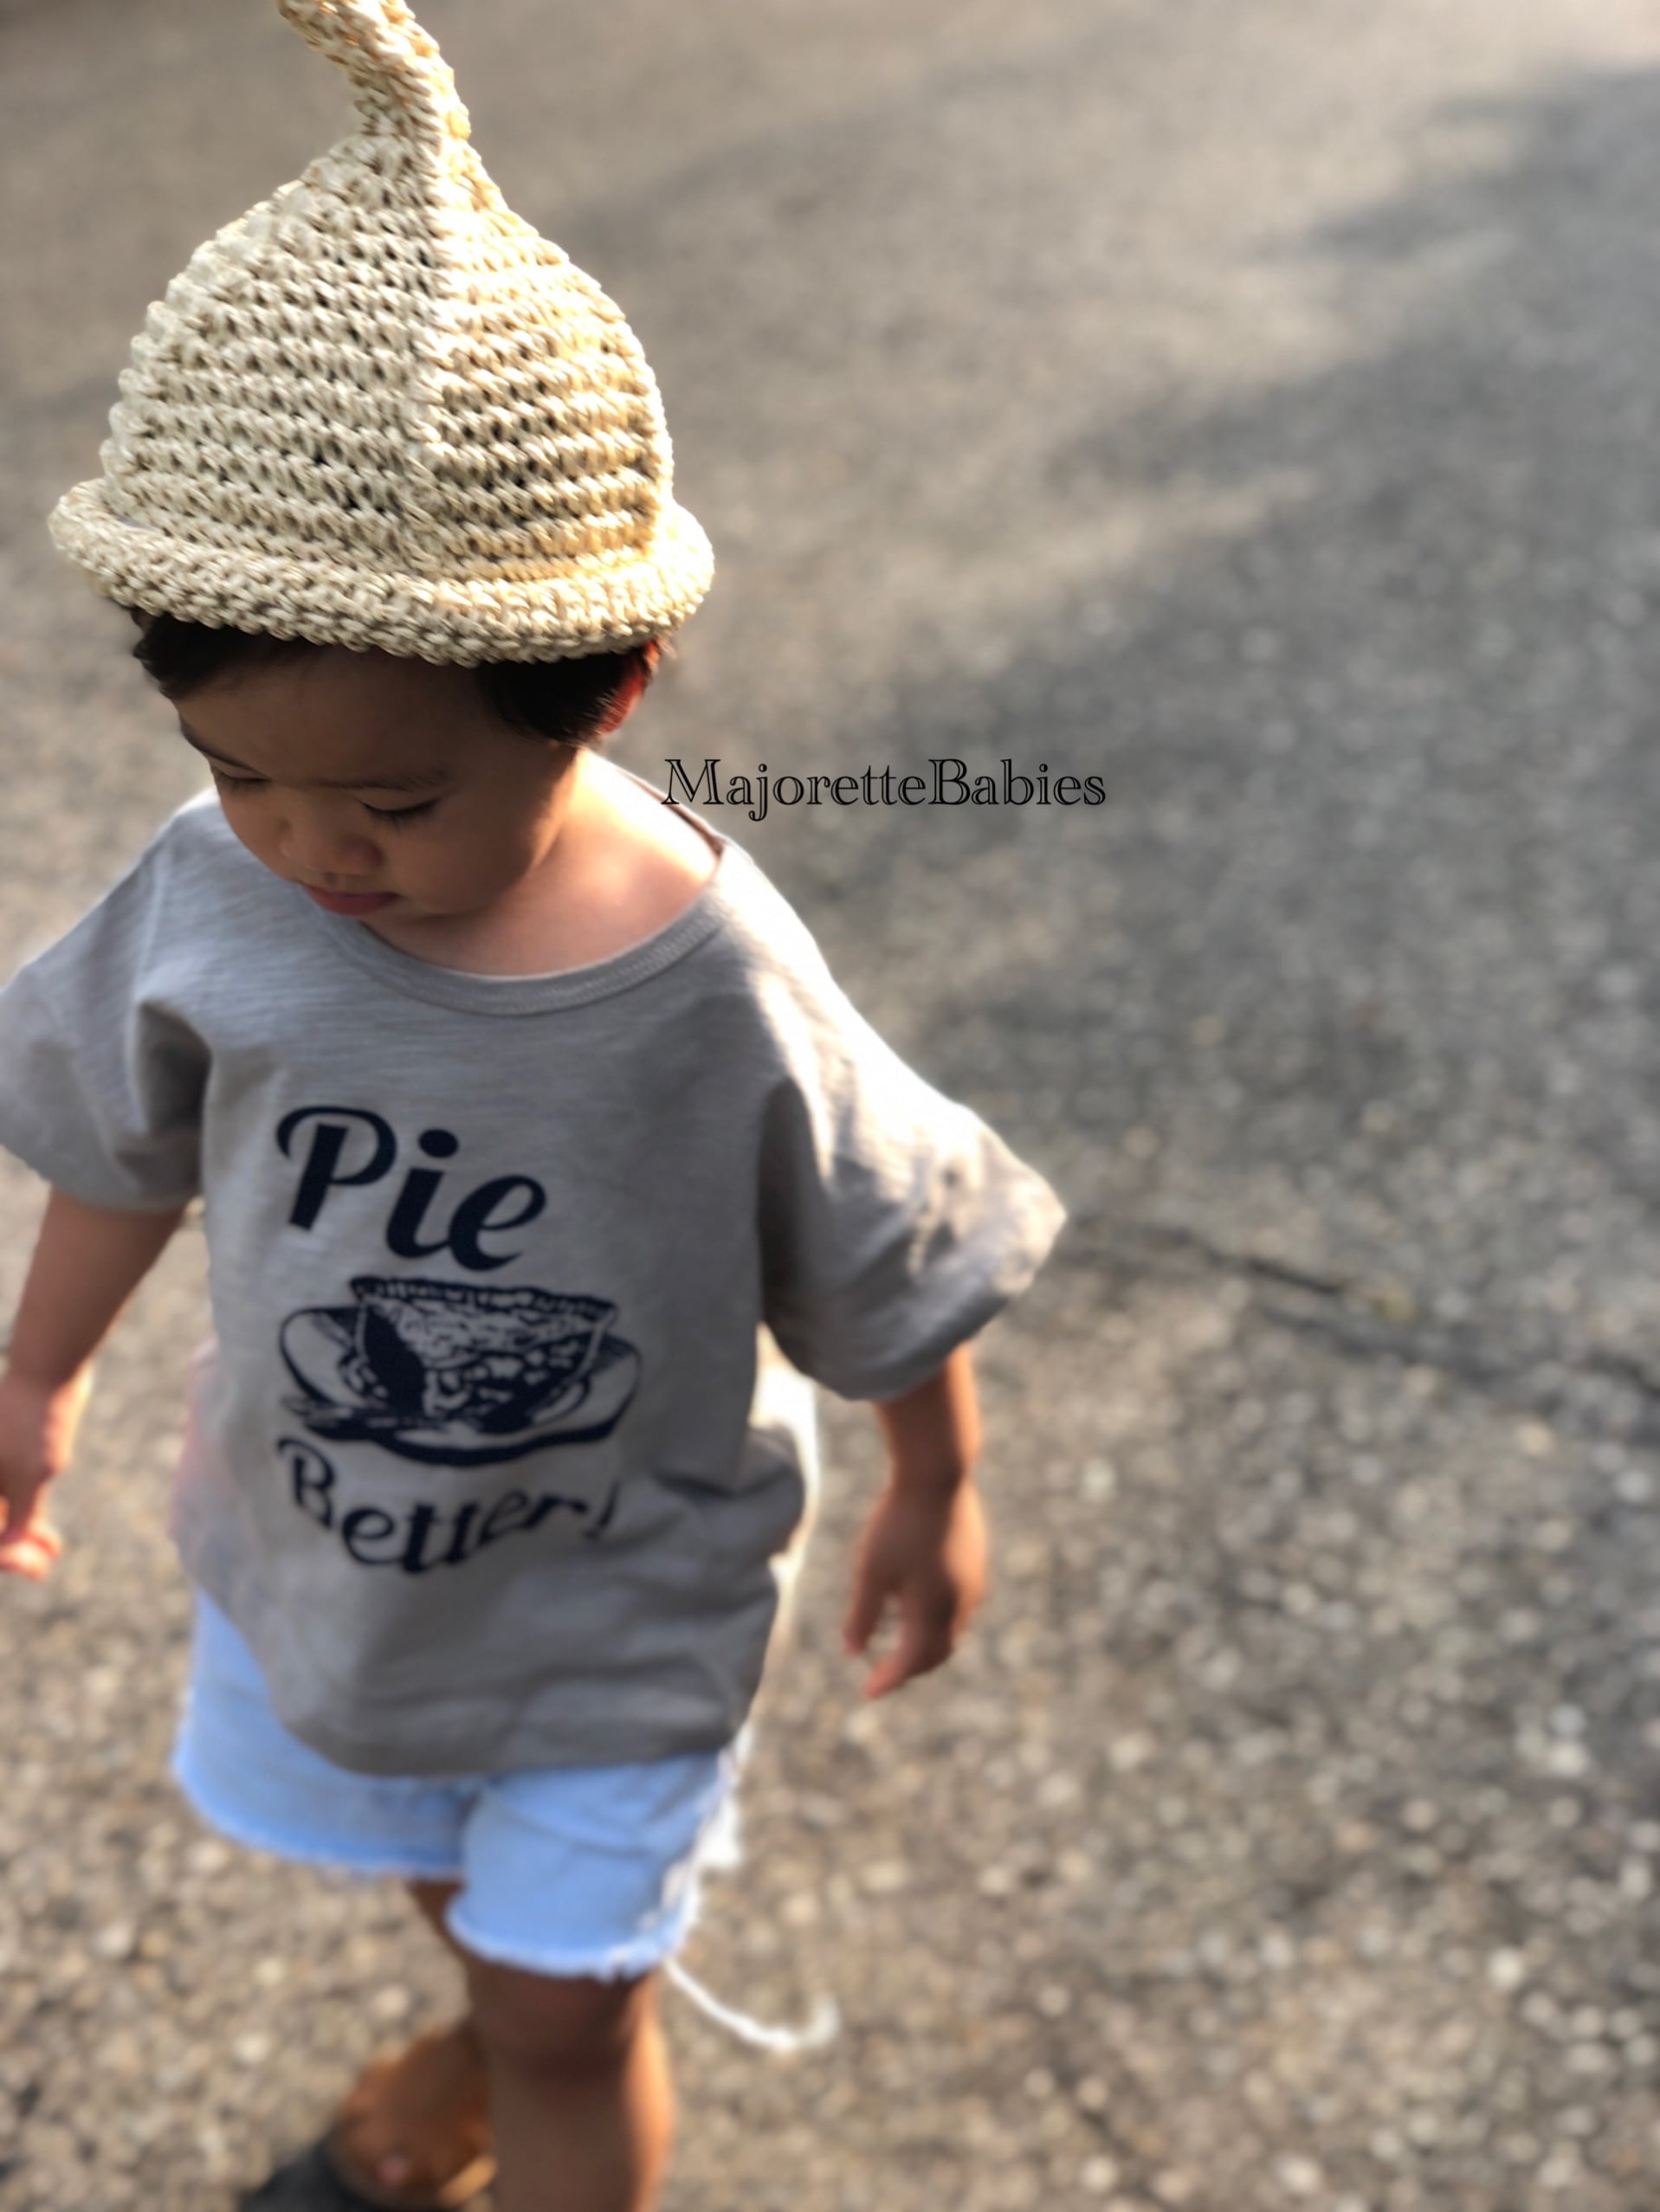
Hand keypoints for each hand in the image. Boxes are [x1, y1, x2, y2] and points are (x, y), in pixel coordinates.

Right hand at [0, 1366, 88, 1579]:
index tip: (31, 1568)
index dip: (4, 1556)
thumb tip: (11, 1555)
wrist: (49, 1369)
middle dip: (10, 1551)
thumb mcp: (33, 1475)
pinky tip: (48, 1538)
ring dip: (19, 1539)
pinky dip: (25, 1520)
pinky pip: (9, 1500)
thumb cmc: (35, 1420)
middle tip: (41, 1569)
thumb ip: (21, 1520)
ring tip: (50, 1553)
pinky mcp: (5, 1461)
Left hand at [842, 1477, 987, 1700]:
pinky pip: (958, 1606)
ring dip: (926, 1644)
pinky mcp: (976, 1562)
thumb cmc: (898, 1523)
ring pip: (951, 1629)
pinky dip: (937, 1619)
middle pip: (937, 1652)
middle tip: (883, 1673)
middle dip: (910, 1667)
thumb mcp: (871, 1571)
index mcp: (933, 1611)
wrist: (937, 1475)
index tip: (867, 1693)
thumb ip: (863, 1615)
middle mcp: (960, 1604)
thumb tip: (852, 1652)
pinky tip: (919, 1605)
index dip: (889, 1680)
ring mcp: (973, 1582)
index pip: (911, 1662)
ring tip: (900, 1642)